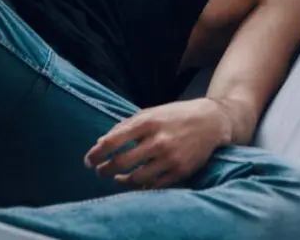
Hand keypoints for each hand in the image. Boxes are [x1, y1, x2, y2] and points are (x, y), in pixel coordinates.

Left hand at [83, 98, 231, 189]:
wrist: (211, 121)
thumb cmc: (175, 115)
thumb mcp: (150, 112)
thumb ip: (125, 126)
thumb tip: (101, 143)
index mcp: (147, 122)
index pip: (113, 142)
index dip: (96, 154)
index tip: (88, 160)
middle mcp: (158, 141)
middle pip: (121, 162)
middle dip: (105, 170)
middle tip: (99, 172)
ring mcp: (170, 158)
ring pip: (136, 178)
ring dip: (121, 181)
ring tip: (116, 178)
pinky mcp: (181, 171)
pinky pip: (154, 186)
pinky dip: (141, 186)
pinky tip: (135, 182)